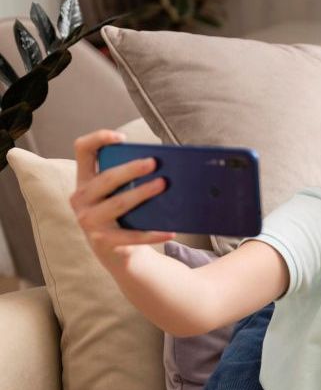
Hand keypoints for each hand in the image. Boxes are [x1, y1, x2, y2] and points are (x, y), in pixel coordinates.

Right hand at [70, 129, 173, 266]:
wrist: (116, 252)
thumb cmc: (123, 215)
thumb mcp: (119, 193)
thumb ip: (130, 178)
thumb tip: (165, 164)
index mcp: (85, 181)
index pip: (82, 150)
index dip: (98, 139)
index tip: (122, 138)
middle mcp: (81, 199)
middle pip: (106, 178)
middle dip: (130, 169)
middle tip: (154, 163)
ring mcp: (89, 221)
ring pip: (118, 204)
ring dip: (142, 193)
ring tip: (163, 186)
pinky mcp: (103, 241)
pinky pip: (132, 236)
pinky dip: (153, 234)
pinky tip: (171, 231)